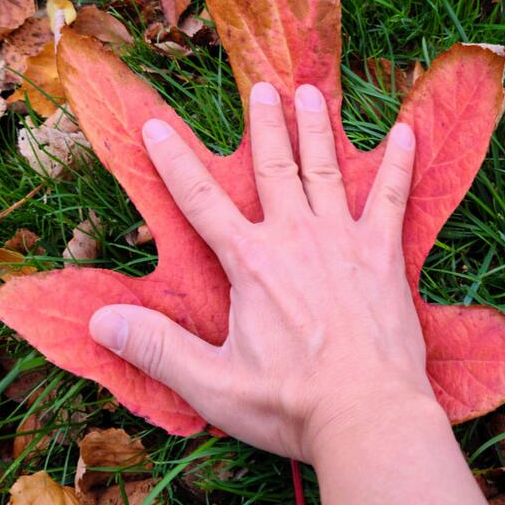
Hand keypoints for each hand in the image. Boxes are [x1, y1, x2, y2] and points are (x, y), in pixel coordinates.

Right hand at [90, 81, 436, 462]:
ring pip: (325, 169)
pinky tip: (403, 133)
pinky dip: (397, 165)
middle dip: (263, 125)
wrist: (368, 416)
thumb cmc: (289, 403)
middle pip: (273, 167)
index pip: (201, 201)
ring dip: (315, 128)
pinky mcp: (384, 255)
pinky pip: (391, 198)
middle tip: (259, 87)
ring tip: (308, 92)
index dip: (174, 162)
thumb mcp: (211, 384)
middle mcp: (295, 236)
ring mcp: (343, 240)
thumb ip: (157, 348)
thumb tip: (101, 320)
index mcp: (251, 262)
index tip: (155, 126)